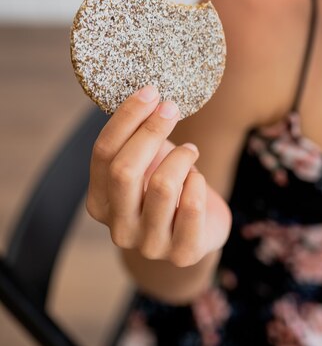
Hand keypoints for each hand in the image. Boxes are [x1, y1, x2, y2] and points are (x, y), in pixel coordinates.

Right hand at [87, 85, 231, 266]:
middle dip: (150, 131)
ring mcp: (149, 245)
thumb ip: (137, 137)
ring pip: (162, 186)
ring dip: (181, 158)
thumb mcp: (146, 162)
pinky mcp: (182, 253)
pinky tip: (197, 179)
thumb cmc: (166, 188)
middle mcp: (118, 228)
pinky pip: (192, 206)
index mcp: (100, 203)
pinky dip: (197, 182)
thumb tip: (146, 94)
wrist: (196, 231)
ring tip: (190, 152)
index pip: (103, 154)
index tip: (150, 92)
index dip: (126, 119)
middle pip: (124, 170)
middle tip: (171, 108)